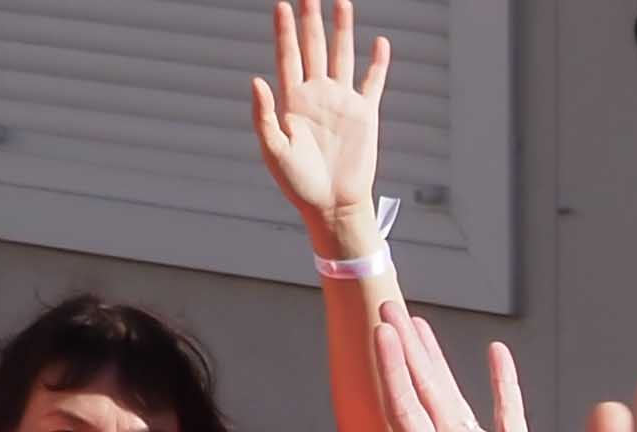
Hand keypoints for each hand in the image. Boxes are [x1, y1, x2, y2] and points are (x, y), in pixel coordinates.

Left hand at [253, 0, 391, 251]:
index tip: (282, 5)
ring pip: (342, 56)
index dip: (284, 30)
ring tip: (342, 2)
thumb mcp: (274, 152)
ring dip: (342, 30)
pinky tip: (379, 43)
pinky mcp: (364, 115)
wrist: (332, 206)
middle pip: (313, 47)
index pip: (288, 55)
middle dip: (311, 19)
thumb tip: (256, 80)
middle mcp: (317, 94)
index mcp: (292, 100)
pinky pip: (373, 83)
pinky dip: (377, 64)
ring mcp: (341, 102)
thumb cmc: (299, 184)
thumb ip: (264, 116)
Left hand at [370, 309, 540, 431]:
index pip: (406, 410)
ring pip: (454, 396)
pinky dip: (503, 383)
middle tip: (388, 307)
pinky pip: (507, 412)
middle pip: (422, 393)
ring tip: (418, 323)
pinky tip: (496, 353)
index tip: (383, 330)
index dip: (393, 369)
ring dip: (436, 360)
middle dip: (405, 350)